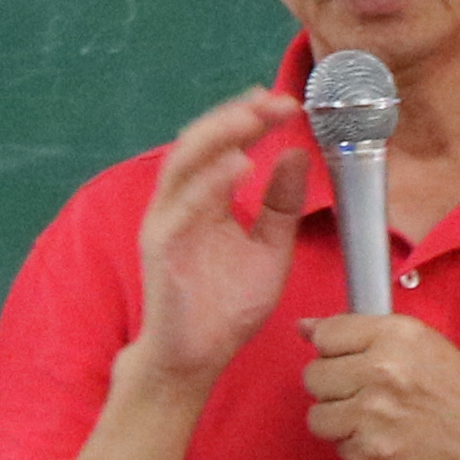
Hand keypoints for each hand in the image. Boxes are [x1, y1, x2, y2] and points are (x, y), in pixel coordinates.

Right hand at [128, 90, 304, 391]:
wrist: (196, 358)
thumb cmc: (226, 308)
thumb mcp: (269, 248)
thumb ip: (281, 204)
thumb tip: (298, 154)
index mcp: (205, 198)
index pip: (224, 144)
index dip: (252, 118)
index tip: (287, 103)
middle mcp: (181, 202)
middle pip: (200, 141)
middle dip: (237, 116)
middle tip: (274, 101)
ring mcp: (167, 222)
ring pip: (185, 163)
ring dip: (220, 135)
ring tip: (254, 118)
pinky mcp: (161, 248)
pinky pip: (182, 206)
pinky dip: (209, 182)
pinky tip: (239, 165)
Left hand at [297, 313, 459, 459]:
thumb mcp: (422, 343)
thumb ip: (361, 332)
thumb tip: (303, 327)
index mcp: (395, 335)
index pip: (326, 335)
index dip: (334, 350)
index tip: (348, 360)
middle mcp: (380, 371)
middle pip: (313, 376)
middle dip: (333, 386)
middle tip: (364, 393)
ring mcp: (373, 415)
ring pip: (317, 416)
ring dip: (339, 420)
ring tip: (372, 419)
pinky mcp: (372, 453)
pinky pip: (340, 449)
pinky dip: (358, 448)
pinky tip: (387, 439)